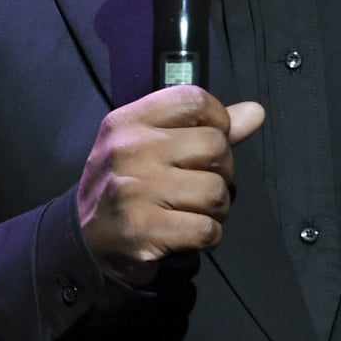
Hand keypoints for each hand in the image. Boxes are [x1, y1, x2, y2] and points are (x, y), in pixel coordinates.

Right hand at [76, 86, 266, 285]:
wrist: (86, 241)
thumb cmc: (126, 185)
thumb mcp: (151, 145)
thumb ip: (203, 128)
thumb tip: (255, 113)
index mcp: (131, 121)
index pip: (194, 100)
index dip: (219, 120)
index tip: (211, 143)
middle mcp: (131, 149)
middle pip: (215, 147)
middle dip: (223, 171)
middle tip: (203, 185)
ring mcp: (135, 190)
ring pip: (216, 191)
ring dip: (216, 209)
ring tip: (195, 211)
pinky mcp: (143, 230)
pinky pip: (206, 229)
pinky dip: (208, 236)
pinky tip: (188, 234)